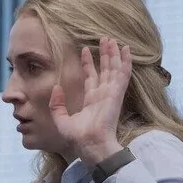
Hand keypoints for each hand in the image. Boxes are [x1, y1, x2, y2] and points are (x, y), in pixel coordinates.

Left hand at [50, 37, 131, 164]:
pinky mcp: (117, 93)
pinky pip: (122, 74)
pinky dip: (125, 61)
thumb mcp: (61, 119)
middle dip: (104, 54)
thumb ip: (57, 104)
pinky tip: (126, 49)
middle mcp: (103, 95)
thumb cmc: (77, 137)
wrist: (89, 144)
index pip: (91, 77)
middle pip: (105, 70)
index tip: (85, 50)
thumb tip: (55, 87)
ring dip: (114, 54)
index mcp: (91, 101)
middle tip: (104, 39)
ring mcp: (111, 93)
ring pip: (114, 69)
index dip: (88, 63)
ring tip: (112, 39)